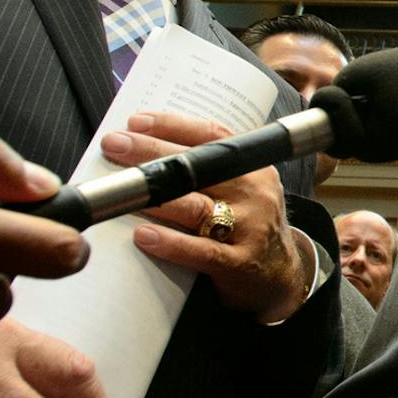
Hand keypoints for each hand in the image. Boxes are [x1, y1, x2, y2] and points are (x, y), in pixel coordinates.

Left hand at [102, 111, 311, 322]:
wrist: (282, 276)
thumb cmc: (249, 226)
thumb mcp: (243, 189)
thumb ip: (209, 170)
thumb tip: (149, 149)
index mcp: (253, 167)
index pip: (213, 136)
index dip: (173, 125)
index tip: (136, 121)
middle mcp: (254, 192)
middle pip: (198, 167)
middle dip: (151, 152)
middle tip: (114, 145)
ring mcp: (249, 227)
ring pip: (195, 205)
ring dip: (154, 195)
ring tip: (121, 188)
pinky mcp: (239, 263)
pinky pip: (201, 251)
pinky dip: (170, 243)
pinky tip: (143, 236)